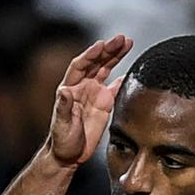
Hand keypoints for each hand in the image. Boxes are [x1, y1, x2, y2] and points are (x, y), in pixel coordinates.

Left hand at [47, 34, 133, 165]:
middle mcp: (83, 87)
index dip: (91, 54)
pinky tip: (133, 71)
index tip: (101, 45)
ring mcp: (94, 94)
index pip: (81, 65)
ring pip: (106, 69)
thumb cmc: (61, 141)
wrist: (69, 155)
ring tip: (128, 43)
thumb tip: (63, 91)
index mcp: (70, 88)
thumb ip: (63, 107)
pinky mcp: (104, 104)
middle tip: (122, 39)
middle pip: (96, 62)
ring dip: (116, 56)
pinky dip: (124, 78)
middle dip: (109, 50)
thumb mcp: (61, 125)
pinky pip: (115, 87)